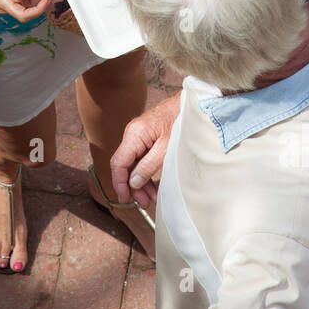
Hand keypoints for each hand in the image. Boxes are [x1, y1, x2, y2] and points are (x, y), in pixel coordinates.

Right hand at [110, 95, 179, 209]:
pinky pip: (140, 160)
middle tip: (143, 203)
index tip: (125, 199)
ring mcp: (138, 137)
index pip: (118, 163)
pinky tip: (153, 187)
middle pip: (124, 166)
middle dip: (132, 187)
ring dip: (140, 183)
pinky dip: (145, 174)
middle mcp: (132, 135)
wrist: (191, 105)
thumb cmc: (180, 122)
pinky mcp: (145, 140)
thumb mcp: (166, 149)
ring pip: (132, 165)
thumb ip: (148, 166)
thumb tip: (133, 183)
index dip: (119, 183)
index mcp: (134, 135)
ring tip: (151, 199)